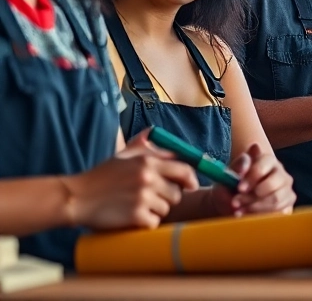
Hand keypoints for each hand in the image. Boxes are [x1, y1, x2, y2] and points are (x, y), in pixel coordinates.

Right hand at [66, 129, 198, 230]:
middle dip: (167, 197)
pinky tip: (130, 217)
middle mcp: (148, 177)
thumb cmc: (99, 177)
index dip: (191, 179)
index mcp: (147, 161)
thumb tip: (155, 134)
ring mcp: (143, 197)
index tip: (191, 186)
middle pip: (177, 193)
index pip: (185, 169)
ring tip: (135, 206)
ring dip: (154, 210)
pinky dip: (145, 223)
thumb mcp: (122, 156)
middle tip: (149, 198)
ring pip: (166, 208)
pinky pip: (154, 222)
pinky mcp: (136, 216)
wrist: (75, 198)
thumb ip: (143, 147)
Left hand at [211, 144, 295, 216]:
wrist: (230, 205)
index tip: (239, 188)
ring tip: (239, 211)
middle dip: (253, 196)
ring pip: (276, 199)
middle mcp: (280, 172)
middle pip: (274, 182)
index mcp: (266, 160)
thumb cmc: (229, 187)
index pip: (266, 162)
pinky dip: (261, 215)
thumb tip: (254, 147)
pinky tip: (248, 216)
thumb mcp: (226, 175)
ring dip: (255, 207)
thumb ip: (240, 162)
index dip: (253, 175)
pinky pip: (278, 211)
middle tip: (236, 203)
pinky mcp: (287, 202)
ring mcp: (286, 188)